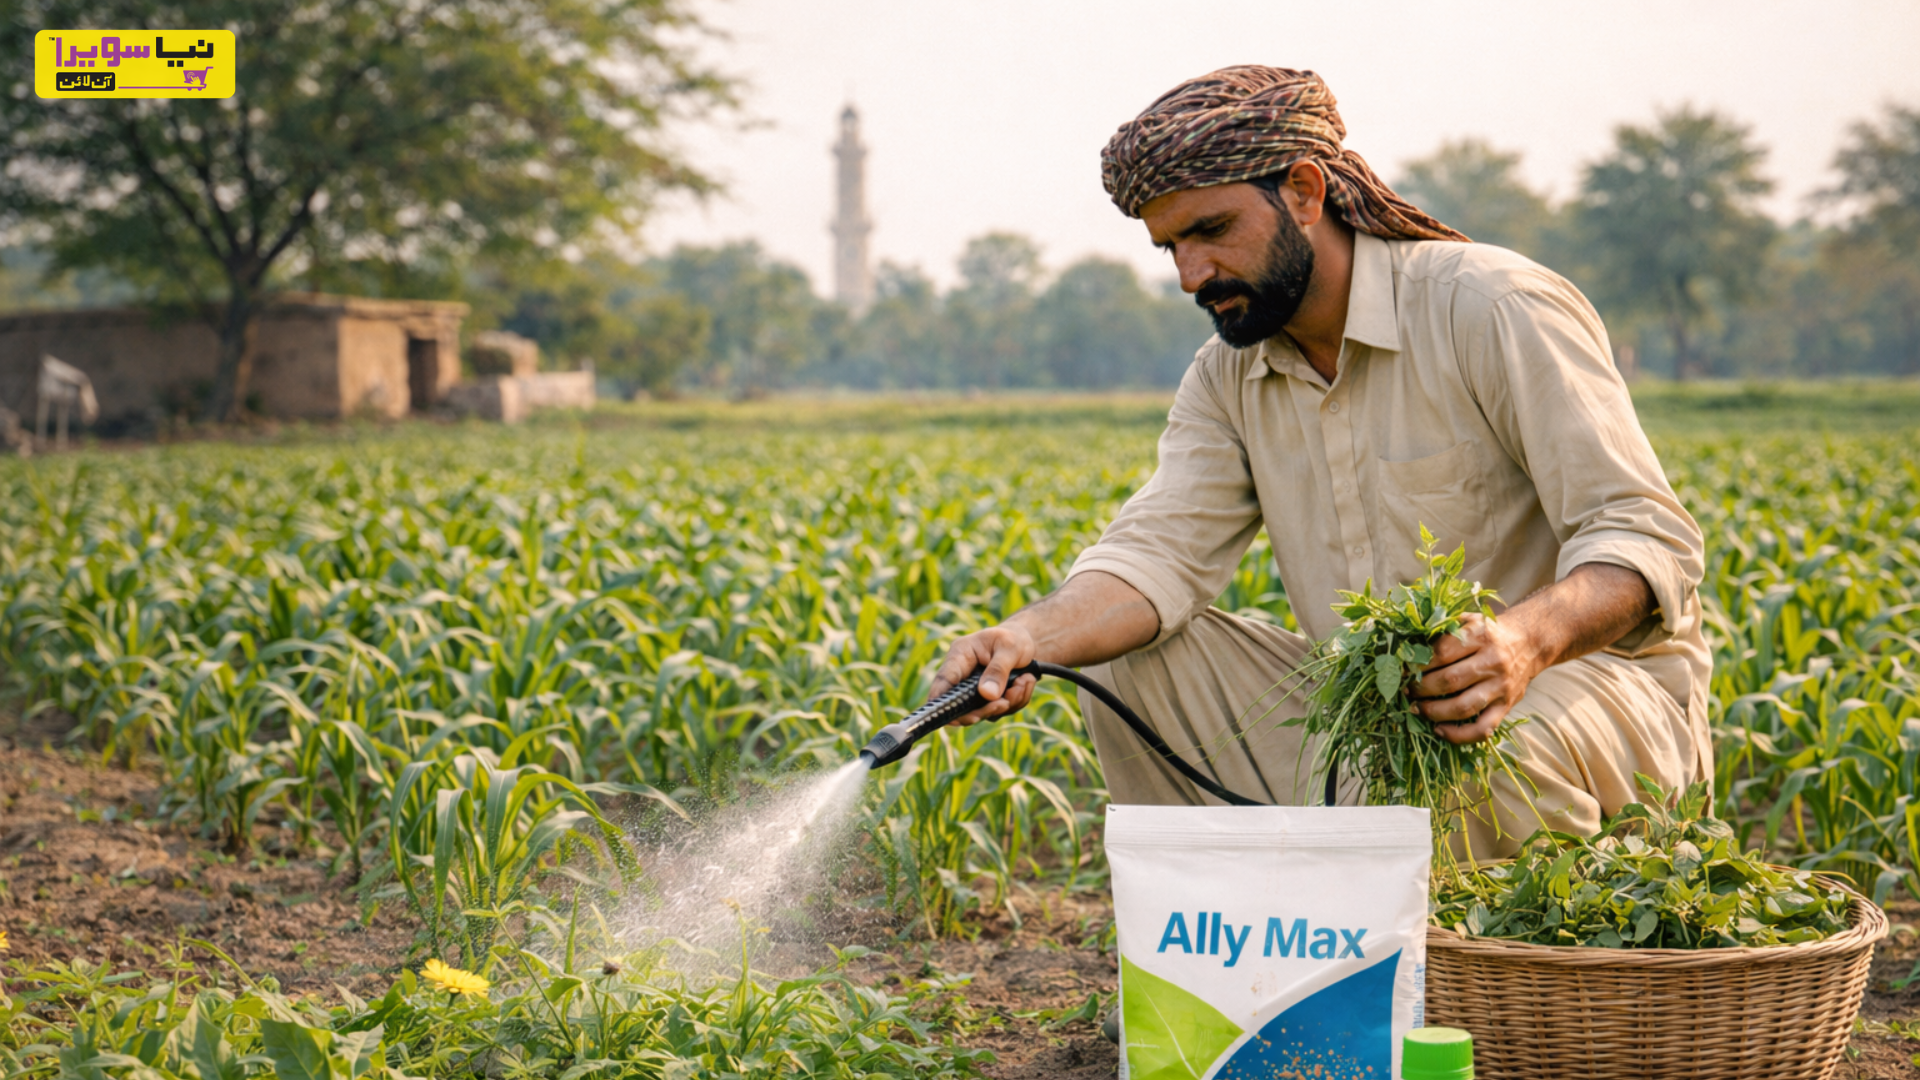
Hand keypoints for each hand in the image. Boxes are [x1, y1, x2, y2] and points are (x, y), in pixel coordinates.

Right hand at [929, 624, 1040, 725]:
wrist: (1027, 644)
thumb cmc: (1014, 639)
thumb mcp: (1009, 648)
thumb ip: (998, 670)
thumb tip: (988, 695)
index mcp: (960, 656)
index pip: (944, 680)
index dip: (940, 700)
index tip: (949, 716)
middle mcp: (963, 676)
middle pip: (959, 705)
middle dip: (984, 710)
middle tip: (1005, 703)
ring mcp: (974, 691)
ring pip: (982, 712)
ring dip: (1008, 703)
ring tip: (1024, 681)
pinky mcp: (987, 701)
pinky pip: (998, 712)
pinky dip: (1016, 702)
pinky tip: (1025, 682)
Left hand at [1410, 612, 1544, 744]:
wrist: (1529, 643)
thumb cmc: (1489, 633)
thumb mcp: (1468, 620)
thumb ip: (1442, 631)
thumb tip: (1408, 650)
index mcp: (1480, 636)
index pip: (1442, 653)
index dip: (1418, 664)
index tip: (1403, 670)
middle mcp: (1493, 662)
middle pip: (1450, 681)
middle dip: (1421, 688)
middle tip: (1406, 691)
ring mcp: (1501, 687)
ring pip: (1463, 707)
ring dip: (1434, 712)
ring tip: (1417, 709)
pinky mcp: (1507, 706)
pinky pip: (1483, 728)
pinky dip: (1459, 735)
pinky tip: (1439, 730)